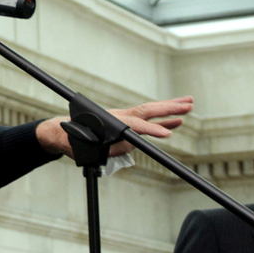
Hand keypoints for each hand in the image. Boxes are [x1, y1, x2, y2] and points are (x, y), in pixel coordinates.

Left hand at [37, 96, 192, 157]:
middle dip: (169, 108)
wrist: (63, 132)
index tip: (167, 135)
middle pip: (148, 111)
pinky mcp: (125, 124)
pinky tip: (177, 122)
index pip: (136, 125)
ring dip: (170, 109)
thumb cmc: (74, 140)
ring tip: (190, 104)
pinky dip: (162, 120)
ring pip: (150, 112)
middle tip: (189, 104)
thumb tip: (127, 146)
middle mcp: (121, 116)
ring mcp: (124, 118)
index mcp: (112, 121)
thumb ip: (110, 148)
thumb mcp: (89, 148)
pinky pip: (147, 121)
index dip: (152, 130)